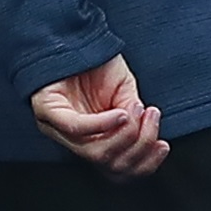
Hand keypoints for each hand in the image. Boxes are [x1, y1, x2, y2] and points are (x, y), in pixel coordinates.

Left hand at [29, 55, 169, 180]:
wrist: (75, 38)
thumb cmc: (98, 68)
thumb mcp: (126, 97)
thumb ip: (134, 120)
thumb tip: (146, 137)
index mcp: (94, 140)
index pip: (117, 171)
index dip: (144, 165)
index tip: (163, 146)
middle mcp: (74, 141)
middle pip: (110, 166)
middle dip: (140, 145)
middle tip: (151, 119)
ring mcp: (57, 129)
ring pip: (95, 153)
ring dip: (126, 135)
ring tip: (139, 112)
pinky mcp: (47, 111)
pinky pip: (76, 128)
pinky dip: (103, 124)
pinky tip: (120, 113)